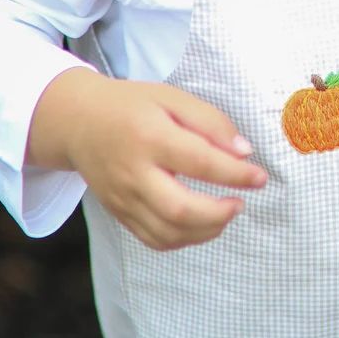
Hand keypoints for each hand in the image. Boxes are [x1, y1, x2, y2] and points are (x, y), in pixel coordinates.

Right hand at [28, 67, 266, 250]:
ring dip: (206, 230)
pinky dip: (184, 239)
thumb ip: (210, 123)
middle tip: (240, 202)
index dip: (236, 174)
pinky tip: (200, 223)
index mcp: (149, 136)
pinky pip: (154, 239)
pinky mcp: (119, 213)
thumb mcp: (171, 98)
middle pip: (180, 209)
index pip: (199, 162)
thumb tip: (244, 153)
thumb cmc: (131, 106)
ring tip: (225, 212)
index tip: (259, 177)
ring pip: (168, 233)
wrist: (79, 122)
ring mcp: (123, 198)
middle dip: (219, 213)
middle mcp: (133, 172)